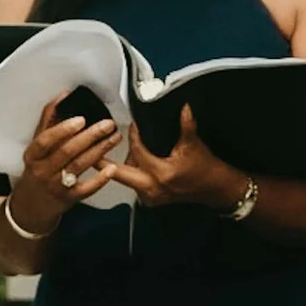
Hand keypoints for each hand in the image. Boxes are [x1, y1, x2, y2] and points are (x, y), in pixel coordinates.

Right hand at [5, 98, 120, 237]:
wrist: (31, 205)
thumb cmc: (37, 169)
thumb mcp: (36, 147)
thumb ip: (49, 121)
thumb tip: (64, 95)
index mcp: (33, 155)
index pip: (45, 140)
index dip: (62, 130)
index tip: (80, 119)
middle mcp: (43, 170)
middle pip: (67, 152)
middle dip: (90, 136)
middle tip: (107, 124)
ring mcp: (56, 186)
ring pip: (79, 166)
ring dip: (99, 150)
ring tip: (114, 137)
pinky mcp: (69, 199)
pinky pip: (86, 189)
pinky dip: (99, 179)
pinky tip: (112, 168)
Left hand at [105, 108, 245, 213]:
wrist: (216, 189)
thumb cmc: (206, 168)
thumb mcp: (194, 144)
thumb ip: (186, 124)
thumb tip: (183, 105)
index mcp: (162, 174)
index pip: (138, 151)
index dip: (133, 136)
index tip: (129, 125)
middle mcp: (152, 189)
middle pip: (120, 174)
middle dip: (104, 163)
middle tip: (88, 152)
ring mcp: (150, 197)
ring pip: (126, 179)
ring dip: (118, 166)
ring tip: (106, 152)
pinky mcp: (151, 200)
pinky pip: (133, 184)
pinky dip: (129, 173)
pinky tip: (125, 163)